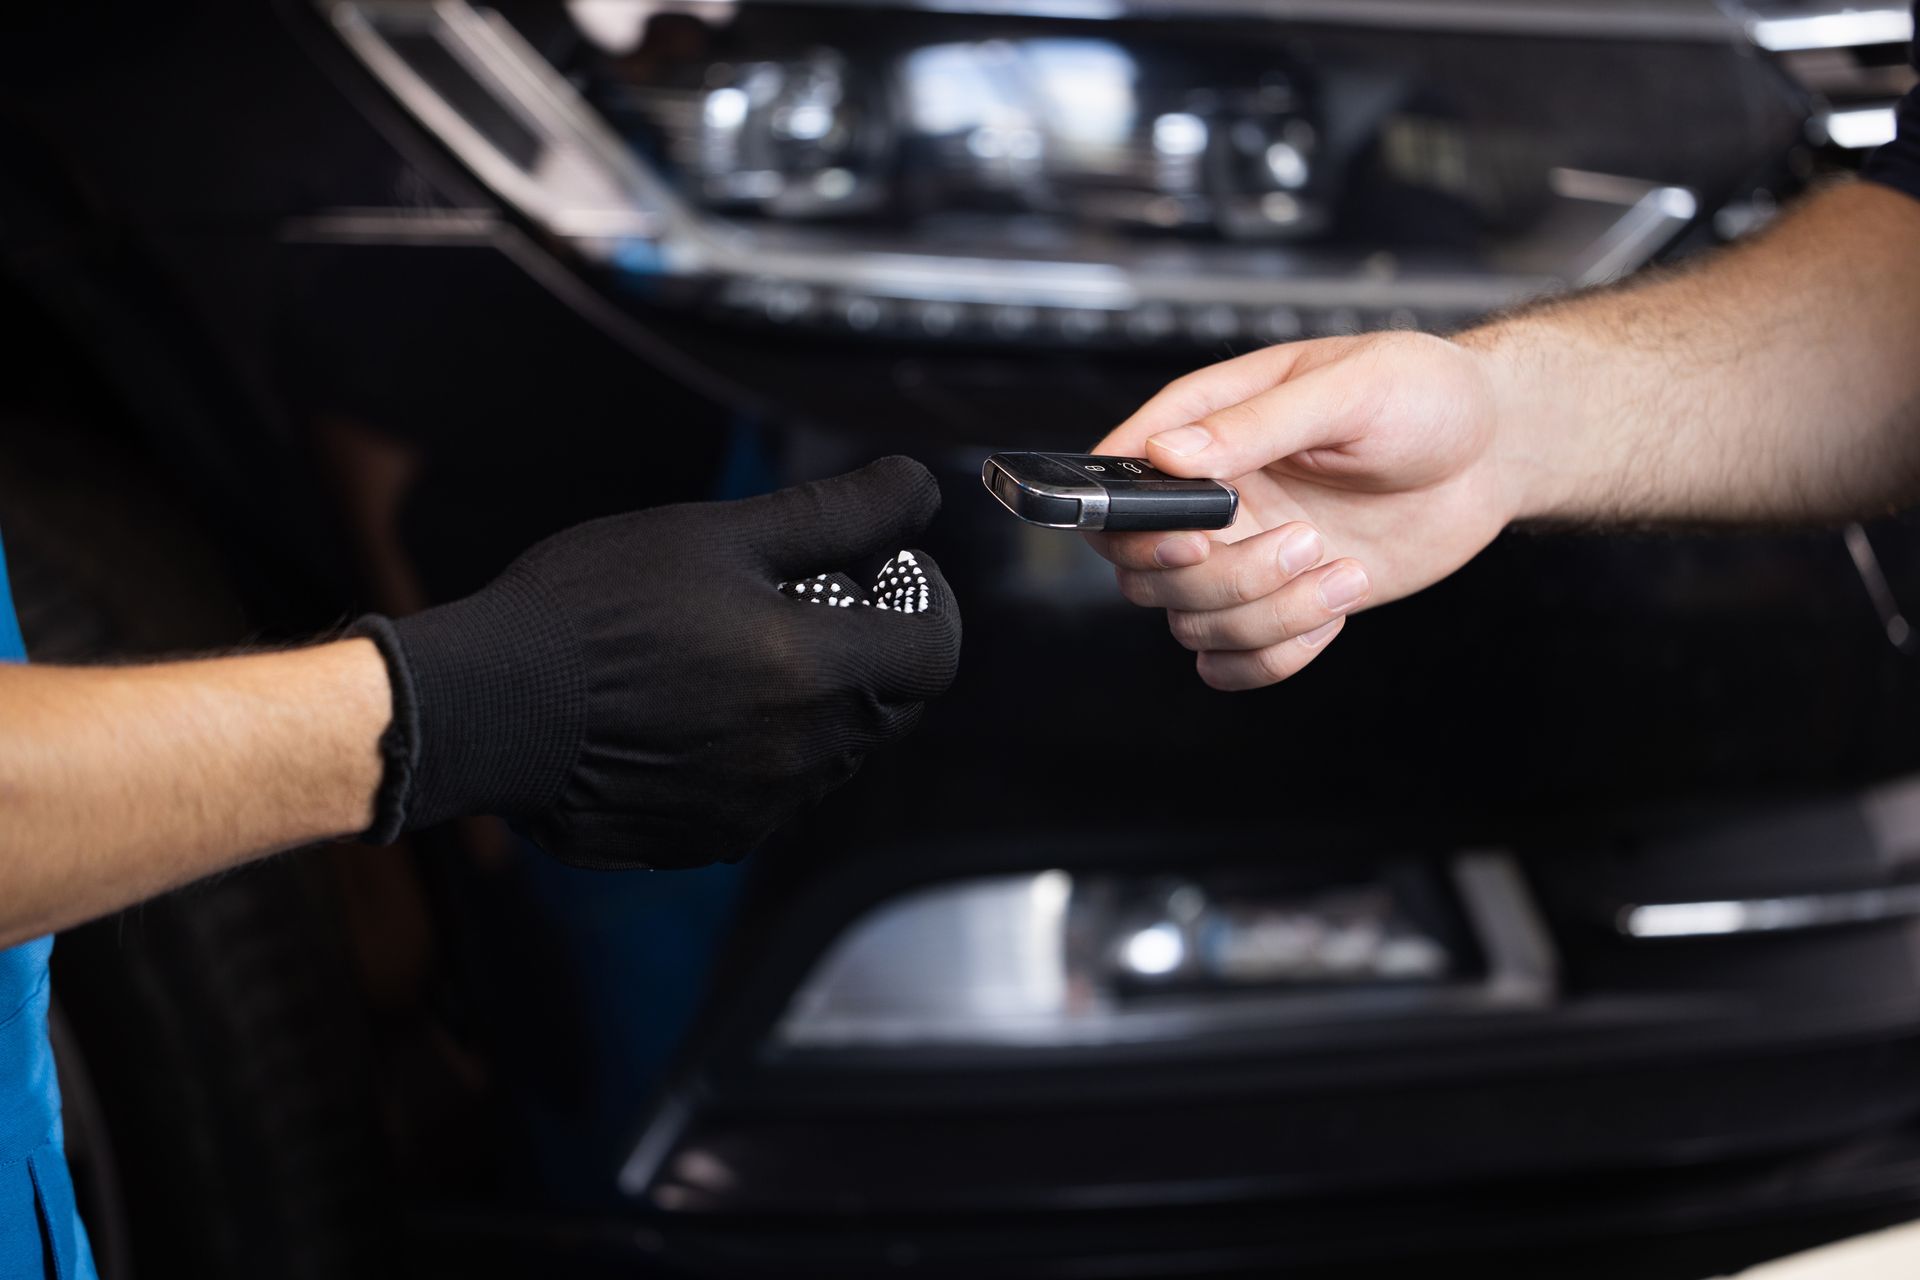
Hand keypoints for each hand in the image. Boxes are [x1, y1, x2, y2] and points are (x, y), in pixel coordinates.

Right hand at [354, 457, 960, 867]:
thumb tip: (918, 491)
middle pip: (892, 704)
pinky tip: (692, 707)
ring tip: (734, 648)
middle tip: (808, 596)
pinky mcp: (710, 840)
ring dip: (815, 700)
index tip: (885, 567)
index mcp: (820, 673)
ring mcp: (760, 808)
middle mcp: (806, 755)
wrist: (487, 708)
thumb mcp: (718, 534)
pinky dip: (758, 749)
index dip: (927, 602)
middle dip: (874, 647)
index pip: (936, 651)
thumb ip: (834, 515)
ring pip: (831, 751)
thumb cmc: (595, 608)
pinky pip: (769, 793)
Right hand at [1086, 331, 1521, 689]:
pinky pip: (1231, 663)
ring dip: (1268, 615)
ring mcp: (1241, 553)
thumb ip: (1256, 422)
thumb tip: (1171, 452)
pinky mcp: (1279, 601)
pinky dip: (1274, 659)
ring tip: (1340, 568)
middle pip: (1145, 570)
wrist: (1495, 451)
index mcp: (1208, 426)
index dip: (1136, 522)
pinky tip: (1330, 613)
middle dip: (1223, 577)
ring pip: (1192, 622)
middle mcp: (1211, 496)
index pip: (1120, 481)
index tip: (1196, 533)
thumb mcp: (1349, 388)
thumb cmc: (1426, 396)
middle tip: (1302, 541)